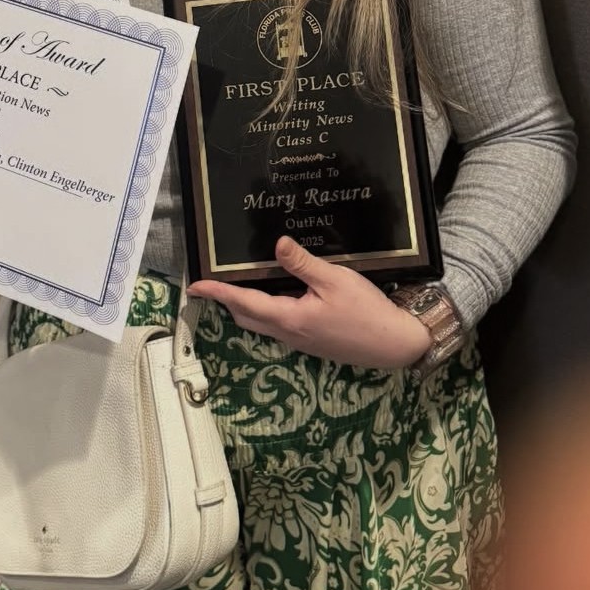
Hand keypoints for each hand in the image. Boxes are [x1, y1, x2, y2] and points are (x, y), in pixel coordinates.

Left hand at [188, 235, 432, 369]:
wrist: (395, 344)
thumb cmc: (367, 311)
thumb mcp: (335, 280)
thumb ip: (303, 263)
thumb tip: (277, 244)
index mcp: (288, 317)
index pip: (243, 302)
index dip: (217, 292)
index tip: (194, 286)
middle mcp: (288, 333)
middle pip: (246, 317)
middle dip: (226, 300)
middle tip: (213, 282)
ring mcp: (300, 341)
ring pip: (261, 324)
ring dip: (245, 306)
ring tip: (238, 284)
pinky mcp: (312, 341)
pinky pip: (278, 326)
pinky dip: (266, 310)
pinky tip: (277, 294)